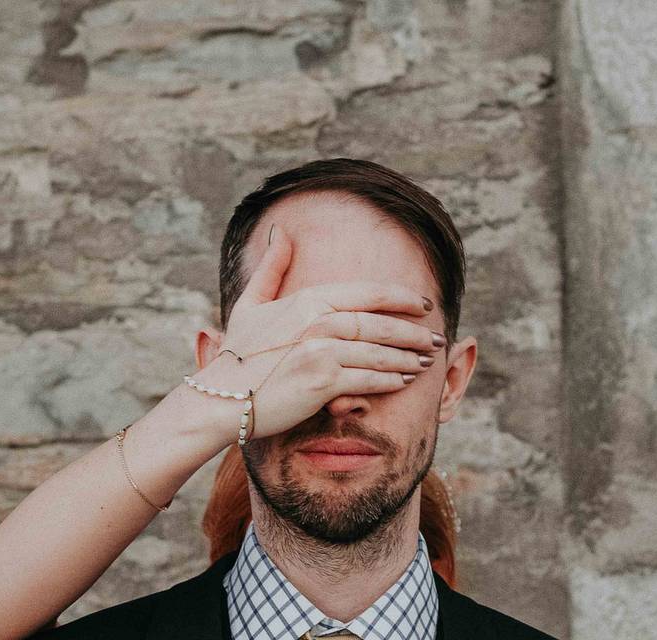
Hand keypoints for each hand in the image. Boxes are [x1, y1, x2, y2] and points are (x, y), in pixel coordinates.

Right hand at [195, 224, 443, 440]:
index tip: (422, 305)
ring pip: (379, 352)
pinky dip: (389, 381)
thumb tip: (281, 233)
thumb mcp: (251, 304)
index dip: (400, 298)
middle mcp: (317, 321)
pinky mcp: (322, 383)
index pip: (367, 293)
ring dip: (407, 358)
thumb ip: (272, 268)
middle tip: (435, 339)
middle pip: (380, 323)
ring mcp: (320, 351)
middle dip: (413, 332)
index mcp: (307, 300)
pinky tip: (403, 382)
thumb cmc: (237, 355)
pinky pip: (368, 380)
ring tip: (424, 362)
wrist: (221, 399)